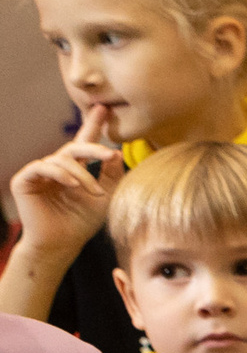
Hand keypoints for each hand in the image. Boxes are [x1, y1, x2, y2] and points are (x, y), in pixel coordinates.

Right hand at [8, 103, 123, 258]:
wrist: (61, 244)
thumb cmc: (82, 222)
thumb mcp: (105, 196)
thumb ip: (110, 175)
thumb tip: (116, 152)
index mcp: (74, 169)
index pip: (84, 143)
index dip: (93, 125)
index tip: (104, 108)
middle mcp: (56, 167)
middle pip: (74, 148)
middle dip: (94, 149)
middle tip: (110, 154)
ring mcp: (39, 172)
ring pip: (62, 160)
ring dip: (82, 175)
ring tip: (94, 193)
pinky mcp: (25, 179)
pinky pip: (43, 166)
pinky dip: (61, 174)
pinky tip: (74, 186)